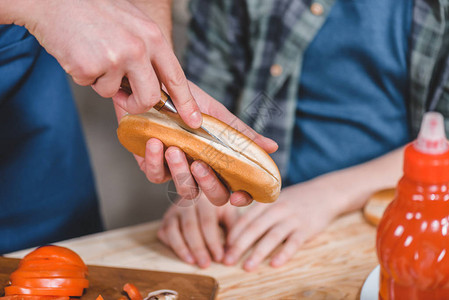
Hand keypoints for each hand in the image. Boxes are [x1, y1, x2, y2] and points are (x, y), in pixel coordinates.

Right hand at [14, 0, 200, 126]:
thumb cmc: (95, 10)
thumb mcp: (134, 24)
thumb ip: (148, 52)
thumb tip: (157, 85)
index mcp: (153, 37)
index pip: (176, 77)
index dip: (186, 103)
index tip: (193, 121)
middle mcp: (138, 48)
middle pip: (149, 98)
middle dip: (136, 104)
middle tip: (124, 96)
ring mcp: (114, 58)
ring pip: (115, 94)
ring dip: (103, 82)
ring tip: (94, 55)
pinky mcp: (89, 67)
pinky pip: (91, 86)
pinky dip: (83, 76)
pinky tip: (79, 53)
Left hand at [114, 81, 277, 206]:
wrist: (155, 87)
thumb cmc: (189, 102)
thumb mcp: (218, 116)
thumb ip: (241, 134)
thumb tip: (272, 147)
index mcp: (221, 162)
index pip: (237, 189)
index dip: (242, 199)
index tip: (239, 195)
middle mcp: (203, 171)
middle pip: (214, 197)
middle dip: (209, 185)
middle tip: (200, 165)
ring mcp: (179, 171)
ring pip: (185, 190)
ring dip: (180, 172)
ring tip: (174, 149)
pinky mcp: (154, 167)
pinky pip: (156, 176)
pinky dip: (155, 161)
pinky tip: (155, 143)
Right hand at [157, 193, 238, 267]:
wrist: (202, 192)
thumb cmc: (218, 206)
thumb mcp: (229, 213)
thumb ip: (232, 231)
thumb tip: (230, 256)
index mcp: (205, 199)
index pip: (207, 222)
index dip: (213, 242)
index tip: (219, 258)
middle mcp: (187, 203)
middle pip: (190, 227)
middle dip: (198, 248)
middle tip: (205, 265)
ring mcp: (174, 210)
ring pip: (173, 230)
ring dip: (181, 248)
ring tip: (192, 262)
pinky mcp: (166, 218)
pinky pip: (164, 233)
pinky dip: (170, 245)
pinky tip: (182, 255)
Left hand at [223, 178, 340, 270]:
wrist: (324, 193)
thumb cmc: (294, 200)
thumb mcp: (274, 199)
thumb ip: (257, 212)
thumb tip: (236, 230)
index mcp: (267, 202)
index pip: (245, 219)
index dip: (233, 234)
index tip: (223, 248)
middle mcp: (278, 209)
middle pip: (255, 228)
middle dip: (239, 246)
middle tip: (227, 260)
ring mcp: (293, 218)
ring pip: (272, 236)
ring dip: (258, 253)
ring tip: (247, 267)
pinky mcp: (307, 228)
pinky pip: (294, 242)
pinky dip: (284, 253)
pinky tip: (275, 264)